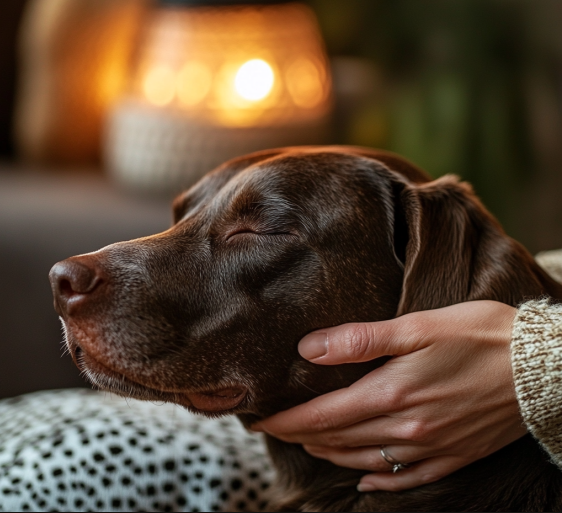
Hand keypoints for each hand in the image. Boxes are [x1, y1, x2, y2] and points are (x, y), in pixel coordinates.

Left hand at [253, 301, 525, 490]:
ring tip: (309, 444)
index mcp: (393, 394)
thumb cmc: (479, 336)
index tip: (261, 421)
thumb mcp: (416, 326)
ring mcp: (430, 448)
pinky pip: (406, 479)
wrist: (543, 367)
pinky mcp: (453, 456)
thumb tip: (309, 349)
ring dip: (331, 454)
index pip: (323, 416)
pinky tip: (364, 480)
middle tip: (277, 430)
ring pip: (365, 461)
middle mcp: (407, 429)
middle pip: (339, 440)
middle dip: (302, 436)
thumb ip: (360, 340)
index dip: (288, 421)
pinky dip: (378, 480)